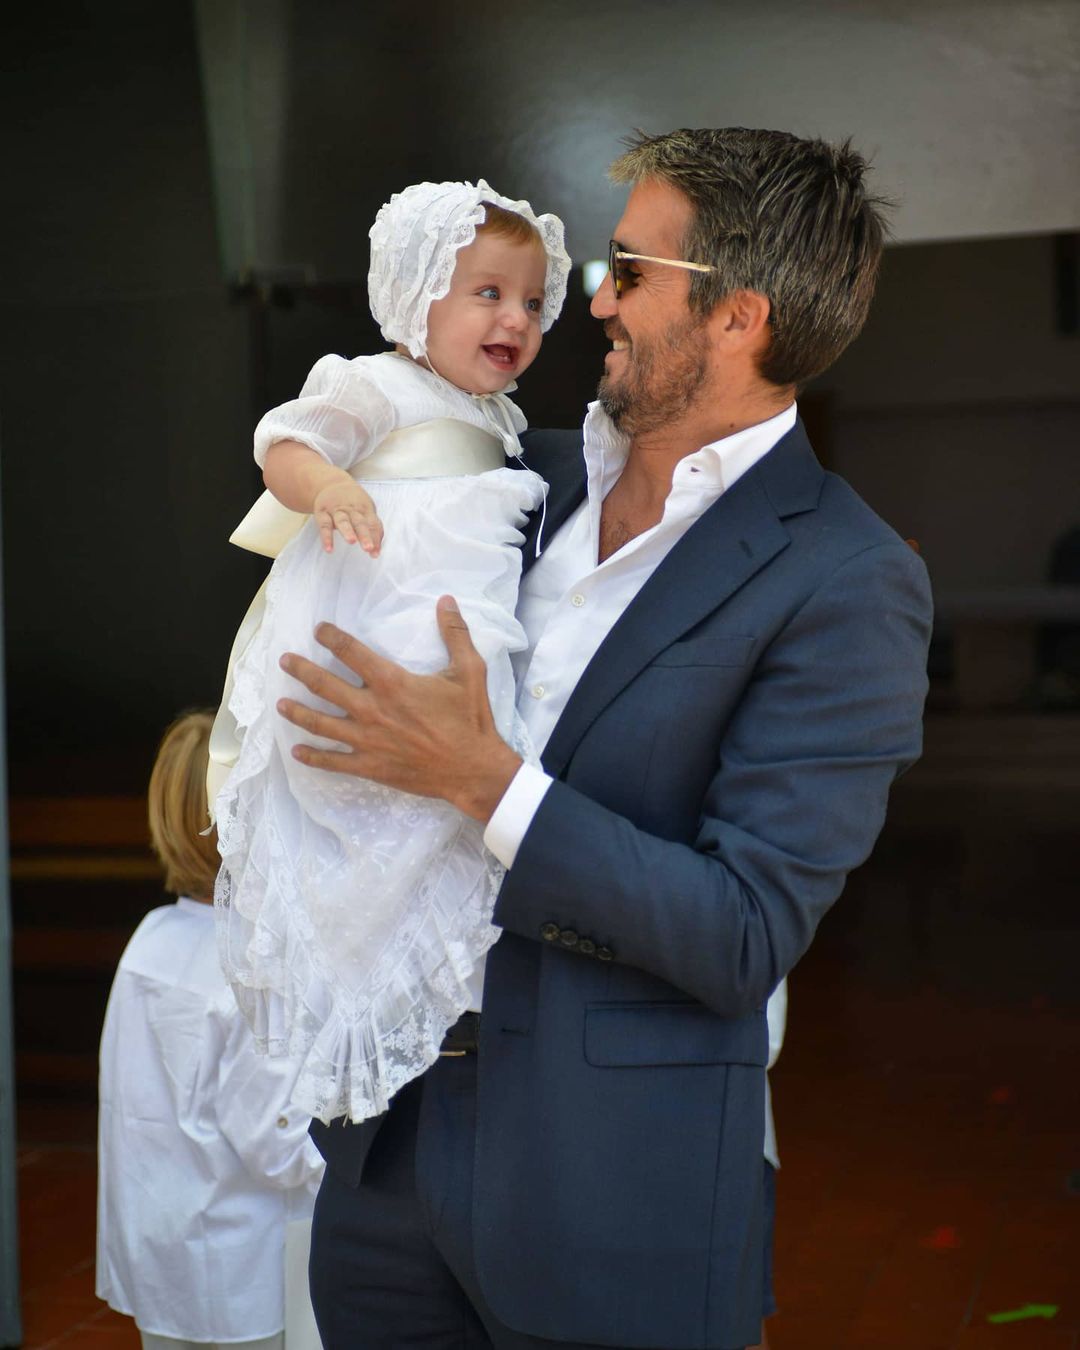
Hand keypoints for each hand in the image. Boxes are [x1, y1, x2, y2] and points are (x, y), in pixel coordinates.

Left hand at [276, 597, 522, 822]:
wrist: (473, 769)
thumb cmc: (471, 720)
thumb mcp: (469, 671)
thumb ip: (455, 633)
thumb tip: (446, 600)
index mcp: (392, 682)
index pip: (351, 652)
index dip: (331, 637)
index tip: (319, 630)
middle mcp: (372, 709)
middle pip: (324, 685)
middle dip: (301, 670)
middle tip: (285, 661)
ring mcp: (367, 740)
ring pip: (321, 723)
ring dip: (297, 712)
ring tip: (279, 704)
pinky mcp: (370, 765)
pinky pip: (333, 761)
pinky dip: (313, 757)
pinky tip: (297, 752)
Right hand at [311, 479, 383, 555]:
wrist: (332, 483)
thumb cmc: (353, 502)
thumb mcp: (366, 510)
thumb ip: (372, 529)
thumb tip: (376, 550)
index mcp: (365, 509)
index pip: (373, 524)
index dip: (375, 538)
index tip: (375, 553)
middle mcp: (352, 509)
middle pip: (360, 522)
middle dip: (365, 535)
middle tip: (368, 547)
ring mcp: (337, 510)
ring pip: (343, 521)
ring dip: (347, 531)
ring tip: (351, 541)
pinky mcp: (323, 512)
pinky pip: (324, 525)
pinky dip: (326, 537)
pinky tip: (329, 548)